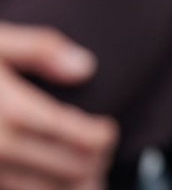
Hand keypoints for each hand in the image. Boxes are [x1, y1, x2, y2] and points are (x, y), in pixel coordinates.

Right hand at [0, 23, 118, 189]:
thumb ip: (41, 49)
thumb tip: (86, 67)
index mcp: (16, 111)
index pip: (82, 138)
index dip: (104, 138)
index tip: (106, 130)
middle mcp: (1, 147)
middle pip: (72, 168)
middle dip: (95, 163)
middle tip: (101, 156)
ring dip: (74, 187)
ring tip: (87, 179)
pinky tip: (50, 185)